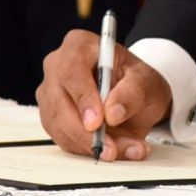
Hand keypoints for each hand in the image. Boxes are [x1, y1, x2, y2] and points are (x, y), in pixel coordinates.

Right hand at [37, 30, 170, 160]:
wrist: (133, 95)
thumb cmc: (136, 80)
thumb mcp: (146, 81)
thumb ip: (132, 93)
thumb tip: (112, 113)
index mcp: (79, 45)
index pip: (72, 70)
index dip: (82, 98)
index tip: (97, 122)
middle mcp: (57, 66)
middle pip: (59, 103)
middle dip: (85, 133)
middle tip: (111, 149)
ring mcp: (50, 93)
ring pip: (59, 126)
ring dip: (91, 146)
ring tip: (125, 149)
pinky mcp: (51, 118)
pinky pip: (64, 140)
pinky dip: (88, 151)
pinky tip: (113, 150)